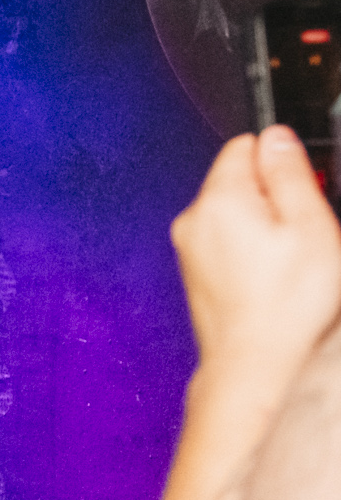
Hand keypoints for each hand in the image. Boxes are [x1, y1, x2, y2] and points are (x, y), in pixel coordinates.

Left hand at [173, 127, 340, 387]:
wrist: (254, 362)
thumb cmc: (285, 304)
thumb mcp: (309, 225)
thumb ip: (289, 174)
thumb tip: (276, 137)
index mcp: (219, 199)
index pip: (245, 145)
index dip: (281, 162)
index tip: (302, 190)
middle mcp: (194, 219)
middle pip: (238, 180)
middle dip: (274, 197)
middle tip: (301, 233)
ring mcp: (190, 247)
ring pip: (234, 214)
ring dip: (263, 226)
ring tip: (288, 261)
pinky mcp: (196, 272)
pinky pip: (226, 244)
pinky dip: (250, 251)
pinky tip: (271, 278)